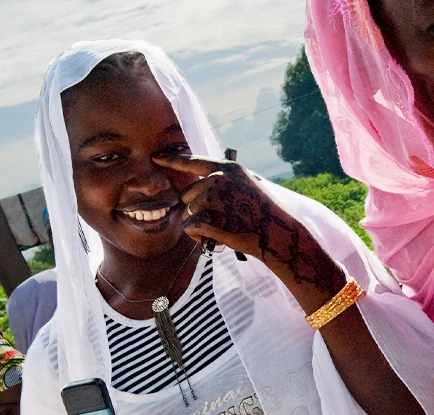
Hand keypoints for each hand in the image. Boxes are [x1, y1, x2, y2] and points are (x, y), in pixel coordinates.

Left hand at [153, 154, 342, 294]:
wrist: (277, 233)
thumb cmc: (265, 213)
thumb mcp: (249, 185)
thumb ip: (226, 181)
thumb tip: (203, 185)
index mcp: (227, 168)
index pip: (194, 162)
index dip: (173, 160)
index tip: (156, 157)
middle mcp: (217, 179)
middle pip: (188, 195)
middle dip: (198, 210)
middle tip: (221, 220)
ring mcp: (211, 198)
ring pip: (188, 213)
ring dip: (200, 225)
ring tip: (223, 229)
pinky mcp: (208, 216)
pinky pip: (190, 228)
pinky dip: (200, 237)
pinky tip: (217, 238)